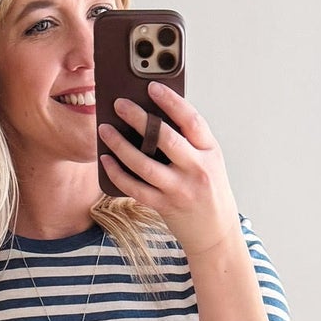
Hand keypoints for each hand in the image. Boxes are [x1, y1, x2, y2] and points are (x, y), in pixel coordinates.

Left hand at [97, 81, 239, 259]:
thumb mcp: (208, 161)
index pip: (191, 120)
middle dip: (139, 118)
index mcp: (210, 152)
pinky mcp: (165, 206)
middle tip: (119, 104)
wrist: (216, 233)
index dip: (171, 101)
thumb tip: (151, 116)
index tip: (152, 86)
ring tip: (104, 130)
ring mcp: (180, 190)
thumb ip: (188, 141)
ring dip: (120, 145)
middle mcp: (197, 169)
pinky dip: (118, 173)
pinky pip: (135, 188)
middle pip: (165, 139)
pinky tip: (106, 160)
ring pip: (144, 164)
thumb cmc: (208, 191)